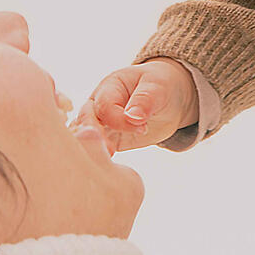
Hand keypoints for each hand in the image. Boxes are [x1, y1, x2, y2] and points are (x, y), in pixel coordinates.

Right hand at [75, 57, 199, 152]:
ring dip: (92, 149)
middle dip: (95, 137)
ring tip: (105, 160)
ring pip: (85, 137)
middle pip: (85, 121)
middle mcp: (99, 104)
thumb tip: (132, 116)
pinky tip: (105, 168)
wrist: (169, 98)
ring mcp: (101, 123)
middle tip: (110, 151)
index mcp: (109, 86)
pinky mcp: (109, 140)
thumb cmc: (161, 86)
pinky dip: (98, 159)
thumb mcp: (158, 87)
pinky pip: (97, 150)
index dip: (120, 119)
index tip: (142, 127)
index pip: (104, 106)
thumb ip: (144, 100)